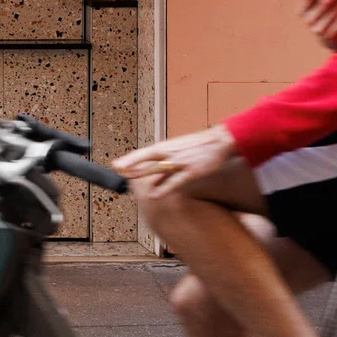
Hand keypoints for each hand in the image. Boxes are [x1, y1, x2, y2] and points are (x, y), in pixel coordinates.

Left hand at [114, 123, 236, 197]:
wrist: (220, 141)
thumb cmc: (199, 146)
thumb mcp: (179, 148)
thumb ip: (166, 158)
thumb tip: (154, 168)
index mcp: (167, 146)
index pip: (144, 153)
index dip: (130, 159)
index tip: (116, 164)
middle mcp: (171, 152)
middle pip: (146, 158)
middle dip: (130, 164)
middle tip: (117, 168)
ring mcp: (180, 161)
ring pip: (157, 168)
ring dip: (142, 173)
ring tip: (129, 178)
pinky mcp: (191, 170)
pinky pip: (175, 181)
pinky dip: (164, 188)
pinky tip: (155, 195)